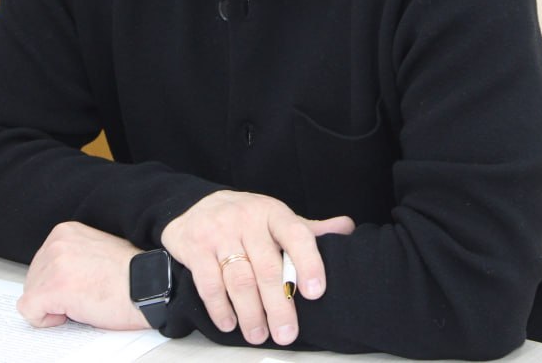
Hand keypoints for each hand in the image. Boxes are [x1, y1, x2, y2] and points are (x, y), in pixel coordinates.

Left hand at [17, 221, 149, 330]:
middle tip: (83, 296)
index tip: (78, 286)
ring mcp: (54, 265)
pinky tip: (71, 313)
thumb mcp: (95, 251)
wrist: (150, 286)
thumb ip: (72, 256)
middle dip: (52, 294)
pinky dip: (46, 320)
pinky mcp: (53, 288)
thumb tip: (55, 275)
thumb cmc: (132, 275)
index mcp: (66, 232)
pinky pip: (29, 310)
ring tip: (83, 301)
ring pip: (31, 295)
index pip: (41, 263)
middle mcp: (57, 243)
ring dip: (53, 306)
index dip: (57, 282)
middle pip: (33, 279)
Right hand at [160, 190, 353, 345]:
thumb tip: (346, 229)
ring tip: (259, 335)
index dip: (308, 262)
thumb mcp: (276, 219)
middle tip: (287, 333)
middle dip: (279, 305)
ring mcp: (219, 233)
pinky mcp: (195, 248)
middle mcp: (246, 220)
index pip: (296, 234)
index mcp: (273, 213)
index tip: (315, 292)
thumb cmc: (245, 220)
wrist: (194, 206)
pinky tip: (230, 323)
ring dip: (250, 313)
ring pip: (239, 279)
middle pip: (267, 267)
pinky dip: (220, 308)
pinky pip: (209, 283)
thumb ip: (308, 230)